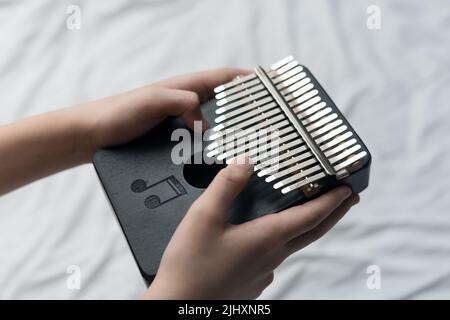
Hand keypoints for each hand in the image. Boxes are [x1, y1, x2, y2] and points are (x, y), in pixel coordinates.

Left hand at [76, 68, 249, 159]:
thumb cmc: (119, 112)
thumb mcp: (153, 101)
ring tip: (247, 143)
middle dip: (243, 108)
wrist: (94, 135)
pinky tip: (217, 159)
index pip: (222, 78)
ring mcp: (179, 121)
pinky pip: (198, 140)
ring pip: (212, 124)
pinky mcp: (172, 138)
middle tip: (264, 121)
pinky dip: (211, 146)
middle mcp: (185, 102)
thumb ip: (180, 102)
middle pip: (222, 102)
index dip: (245, 80)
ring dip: (228, 131)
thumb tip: (205, 122)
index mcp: (184, 87)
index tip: (267, 87)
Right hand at [144, 157, 358, 299]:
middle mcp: (272, 258)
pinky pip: (273, 257)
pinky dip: (279, 241)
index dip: (332, 201)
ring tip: (304, 211)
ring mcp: (263, 273)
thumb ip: (226, 186)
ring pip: (292, 245)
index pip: (310, 217)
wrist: (180, 305)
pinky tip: (261, 237)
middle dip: (333, 213)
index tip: (348, 189)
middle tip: (348, 199)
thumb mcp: (204, 217)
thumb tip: (245, 162)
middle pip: (311, 233)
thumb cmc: (191, 266)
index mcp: (266, 239)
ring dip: (305, 226)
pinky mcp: (251, 283)